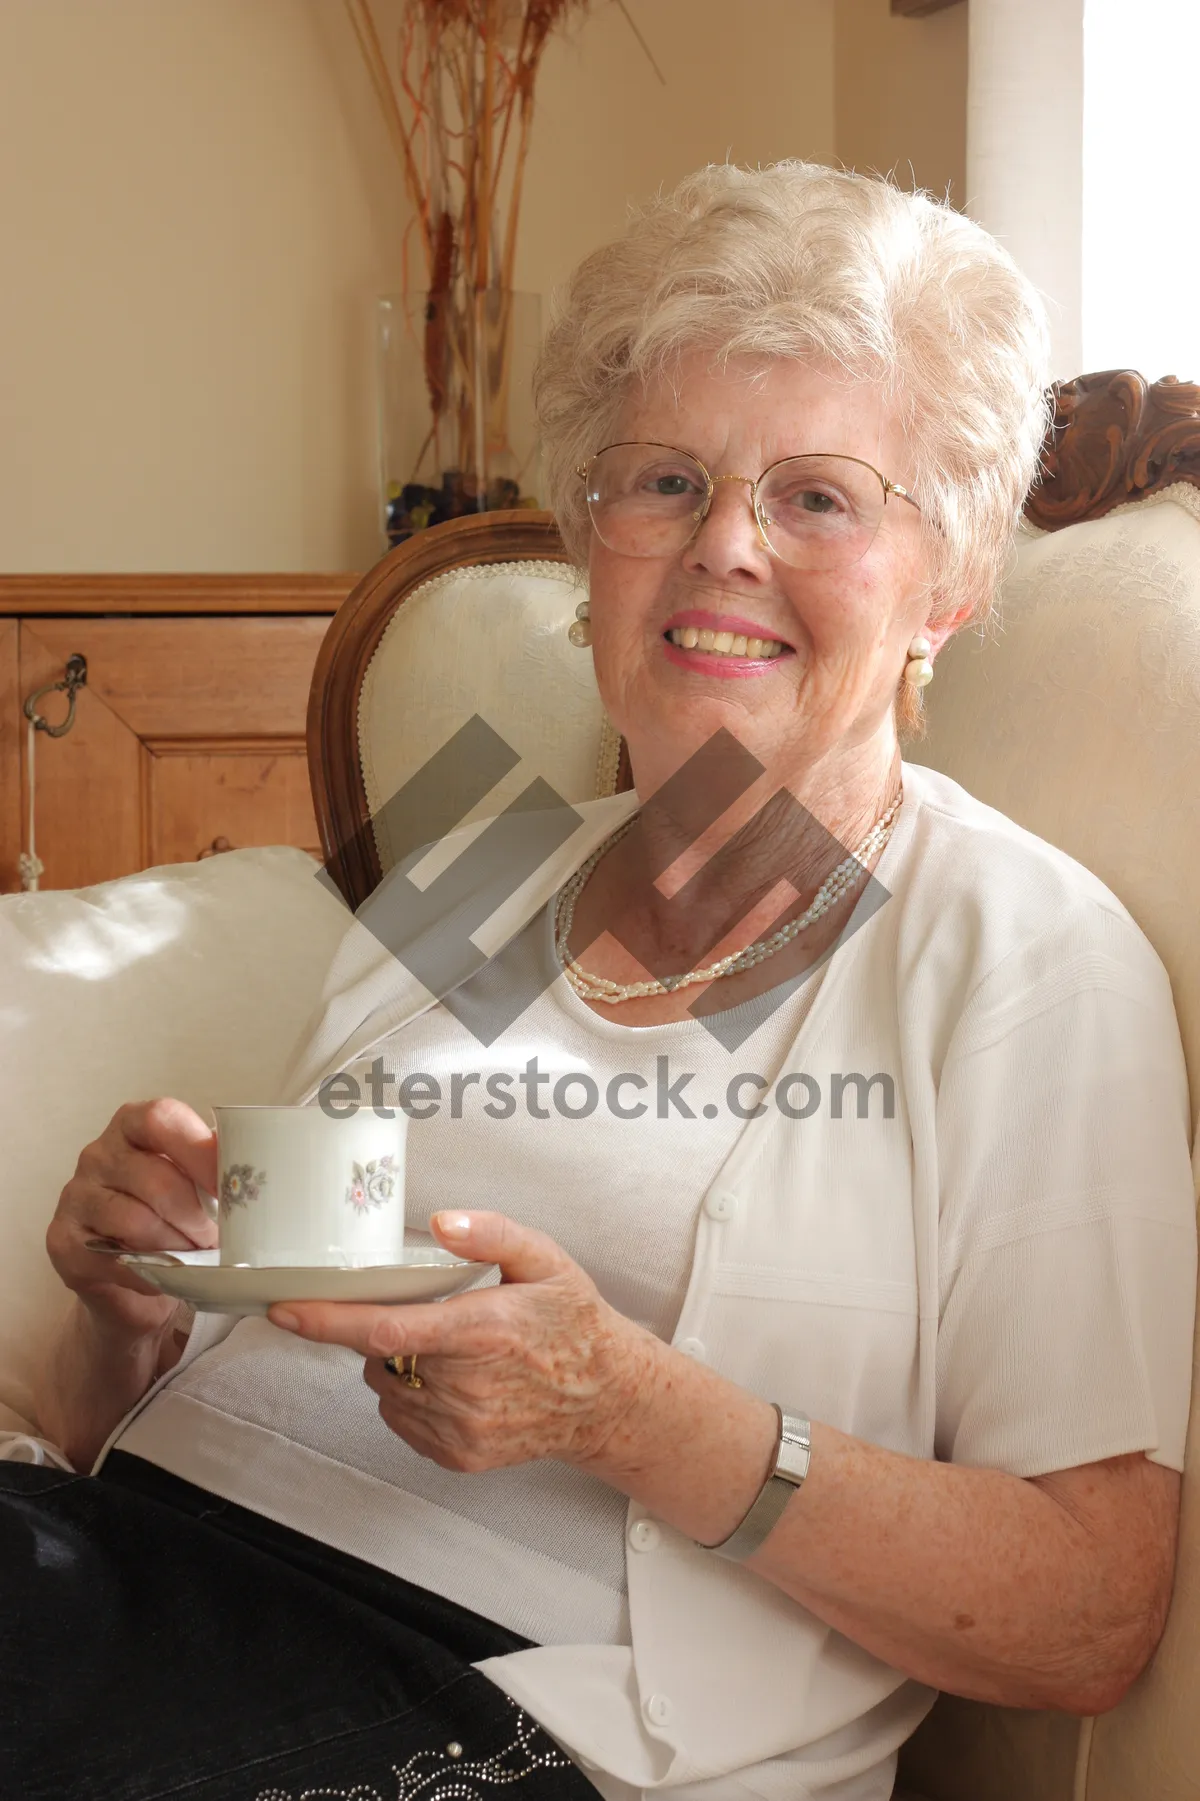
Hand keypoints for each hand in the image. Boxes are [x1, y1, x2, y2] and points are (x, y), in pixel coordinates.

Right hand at [48, 1098, 218, 1339]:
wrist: (128, 1277)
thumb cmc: (171, 1218)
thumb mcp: (194, 1184)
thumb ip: (213, 1168)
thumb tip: (254, 1165)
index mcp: (132, 1125)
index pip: (161, 1118)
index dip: (200, 1151)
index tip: (231, 1186)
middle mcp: (97, 1154)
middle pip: (155, 1178)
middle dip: (196, 1215)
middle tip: (217, 1238)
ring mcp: (76, 1197)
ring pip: (137, 1222)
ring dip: (177, 1246)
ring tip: (195, 1258)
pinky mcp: (63, 1242)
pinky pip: (116, 1259)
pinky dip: (151, 1273)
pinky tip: (164, 1276)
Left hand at [268, 1212, 657, 1472]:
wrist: (605, 1397)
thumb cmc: (571, 1323)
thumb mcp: (545, 1259)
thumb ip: (492, 1233)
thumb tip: (442, 1222)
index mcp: (479, 1331)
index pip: (383, 1329)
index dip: (327, 1321)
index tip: (284, 1308)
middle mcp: (465, 1386)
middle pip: (378, 1356)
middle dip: (383, 1331)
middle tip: (433, 1317)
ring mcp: (460, 1427)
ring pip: (386, 1389)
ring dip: (398, 1366)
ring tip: (451, 1351)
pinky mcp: (458, 1455)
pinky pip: (403, 1421)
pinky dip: (413, 1397)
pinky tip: (455, 1382)